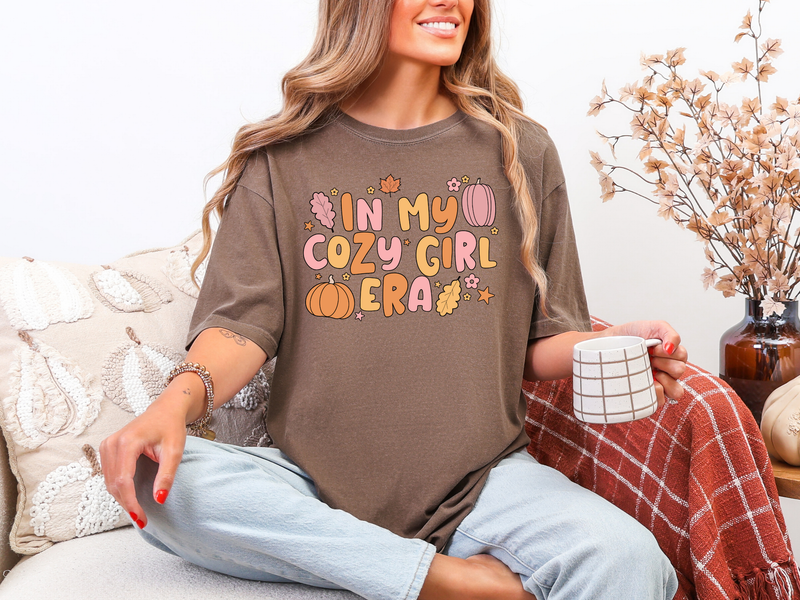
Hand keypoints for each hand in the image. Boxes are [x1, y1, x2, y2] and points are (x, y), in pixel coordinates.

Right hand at [99, 396, 188, 528]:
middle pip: (114, 483)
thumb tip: (158, 499)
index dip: (131, 503)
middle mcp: (112, 443)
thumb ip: (166, 475)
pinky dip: (118, 488)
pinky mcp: (107, 448)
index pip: (124, 481)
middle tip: (142, 518)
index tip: (141, 518)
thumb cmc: (171, 427)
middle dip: (127, 503)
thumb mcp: (175, 451)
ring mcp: (107, 445)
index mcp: (127, 442)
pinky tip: (131, 496)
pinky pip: (108, 475)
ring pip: (109, 481)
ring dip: (121, 498)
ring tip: (138, 509)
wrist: (165, 410)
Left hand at [603, 320, 687, 407]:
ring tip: (648, 371)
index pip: (682, 356)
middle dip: (661, 361)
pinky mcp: (649, 396)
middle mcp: (669, 371)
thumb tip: (671, 349)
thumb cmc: (633, 336)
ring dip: (663, 378)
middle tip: (648, 357)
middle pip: (679, 370)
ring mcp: (660, 384)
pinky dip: (655, 393)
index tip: (651, 347)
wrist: (610, 344)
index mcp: (673, 356)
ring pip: (676, 391)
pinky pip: (661, 402)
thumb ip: (670, 334)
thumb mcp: (654, 327)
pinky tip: (645, 383)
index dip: (666, 351)